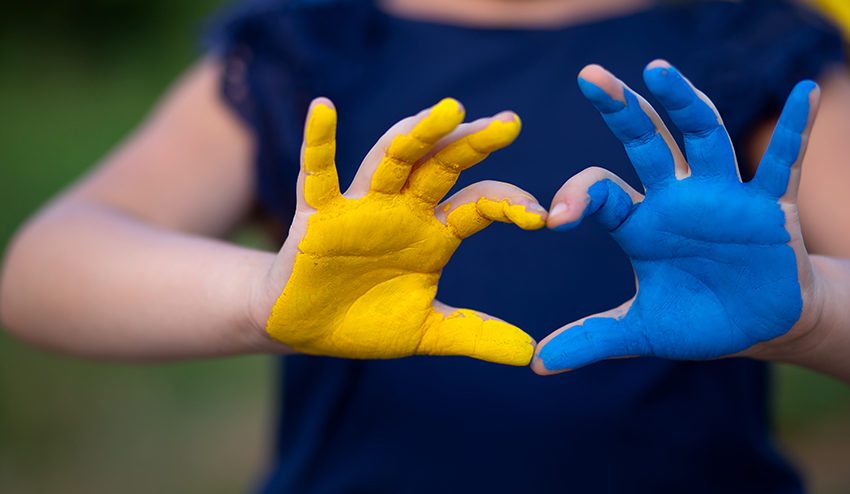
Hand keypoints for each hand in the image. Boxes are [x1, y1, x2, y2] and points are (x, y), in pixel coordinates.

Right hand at [257, 98, 544, 364]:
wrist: (306, 330)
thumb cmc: (367, 320)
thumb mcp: (427, 332)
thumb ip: (474, 335)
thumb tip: (530, 353)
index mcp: (434, 232)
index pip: (479, 204)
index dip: (510, 205)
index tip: (542, 218)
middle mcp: (404, 209)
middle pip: (443, 165)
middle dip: (474, 143)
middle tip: (509, 123)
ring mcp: (362, 206)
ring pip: (392, 158)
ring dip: (419, 133)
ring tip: (450, 109)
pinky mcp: (318, 214)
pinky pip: (318, 173)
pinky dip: (319, 142)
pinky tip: (323, 109)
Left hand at [532, 61, 821, 373]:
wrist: (757, 326)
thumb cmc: (697, 318)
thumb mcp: (641, 332)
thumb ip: (592, 340)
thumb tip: (536, 365)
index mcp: (639, 224)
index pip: (602, 194)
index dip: (578, 198)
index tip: (556, 217)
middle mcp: (675, 198)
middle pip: (645, 142)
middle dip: (621, 111)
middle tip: (591, 76)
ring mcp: (722, 196)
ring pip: (703, 137)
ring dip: (683, 104)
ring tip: (657, 70)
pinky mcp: (768, 206)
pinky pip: (781, 163)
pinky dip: (794, 130)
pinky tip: (805, 93)